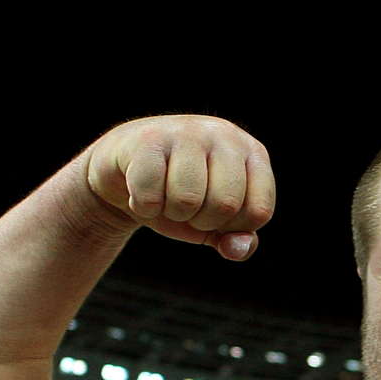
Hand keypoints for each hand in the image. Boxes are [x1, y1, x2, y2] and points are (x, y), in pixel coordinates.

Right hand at [85, 115, 275, 260]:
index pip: (259, 211)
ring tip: (163, 194)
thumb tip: (237, 248)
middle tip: (186, 204)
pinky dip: (142, 206)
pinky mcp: (148, 138)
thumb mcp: (214, 222)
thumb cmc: (177, 195)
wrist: (121, 171)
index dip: (232, 228)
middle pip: (225, 205)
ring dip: (170, 213)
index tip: (214, 212)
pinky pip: (150, 195)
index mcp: (252, 153)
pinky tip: (140, 189)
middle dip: (200, 220)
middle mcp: (224, 134)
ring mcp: (186, 131)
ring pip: (188, 200)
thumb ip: (236, 239)